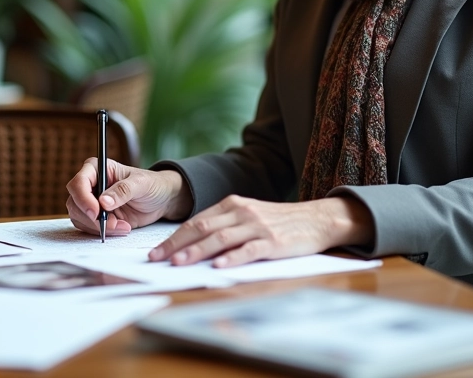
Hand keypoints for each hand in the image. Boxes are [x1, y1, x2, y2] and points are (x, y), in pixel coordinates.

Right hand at [66, 159, 191, 236]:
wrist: (161, 200)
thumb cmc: (152, 184)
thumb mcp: (141, 184)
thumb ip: (123, 190)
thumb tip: (103, 201)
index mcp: (97, 169)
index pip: (78, 183)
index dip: (83, 198)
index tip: (96, 212)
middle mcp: (91, 185)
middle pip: (75, 202)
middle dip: (92, 218)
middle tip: (112, 224)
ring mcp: (92, 202)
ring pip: (79, 217)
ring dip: (98, 227)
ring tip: (122, 225)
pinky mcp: (98, 217)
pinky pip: (89, 228)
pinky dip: (104, 232)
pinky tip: (122, 227)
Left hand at [148, 195, 373, 267]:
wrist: (317, 219)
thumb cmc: (279, 221)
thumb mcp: (249, 215)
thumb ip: (224, 225)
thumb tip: (192, 245)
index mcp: (232, 205)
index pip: (196, 221)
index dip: (174, 237)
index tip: (156, 252)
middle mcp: (242, 212)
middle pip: (203, 228)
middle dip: (177, 245)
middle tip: (158, 259)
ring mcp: (257, 226)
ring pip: (221, 239)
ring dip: (197, 251)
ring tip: (179, 263)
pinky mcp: (273, 241)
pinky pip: (249, 250)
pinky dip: (232, 258)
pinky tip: (219, 266)